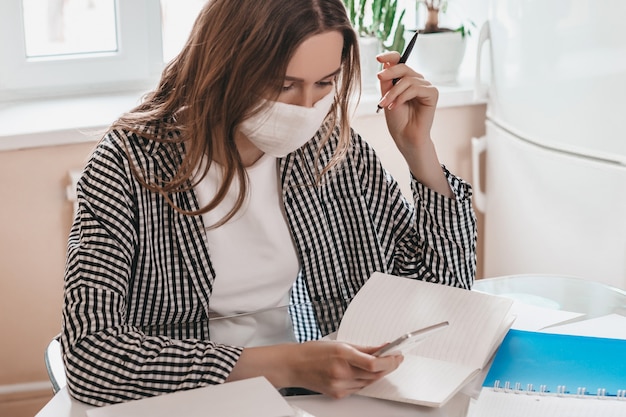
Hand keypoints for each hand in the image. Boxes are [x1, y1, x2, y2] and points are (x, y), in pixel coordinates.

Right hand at [228, 341, 402, 398]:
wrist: (292, 365)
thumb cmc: (312, 352)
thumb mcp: (338, 343)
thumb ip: (362, 348)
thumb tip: (381, 349)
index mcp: (342, 355)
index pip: (374, 363)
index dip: (390, 360)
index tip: (397, 355)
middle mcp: (341, 372)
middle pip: (374, 373)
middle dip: (388, 366)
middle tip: (395, 358)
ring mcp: (339, 386)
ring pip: (369, 382)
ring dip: (378, 373)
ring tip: (382, 363)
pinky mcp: (338, 394)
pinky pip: (359, 388)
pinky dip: (365, 380)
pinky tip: (365, 373)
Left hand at [376, 51, 438, 153]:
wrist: (404, 137)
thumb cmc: (396, 119)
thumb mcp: (386, 96)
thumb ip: (387, 80)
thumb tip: (386, 62)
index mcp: (405, 80)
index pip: (400, 61)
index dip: (390, 56)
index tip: (378, 58)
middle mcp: (417, 80)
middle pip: (403, 67)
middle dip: (389, 72)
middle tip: (379, 78)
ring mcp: (425, 86)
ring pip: (407, 79)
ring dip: (393, 92)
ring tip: (386, 104)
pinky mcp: (432, 93)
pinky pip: (415, 88)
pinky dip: (403, 96)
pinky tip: (396, 106)